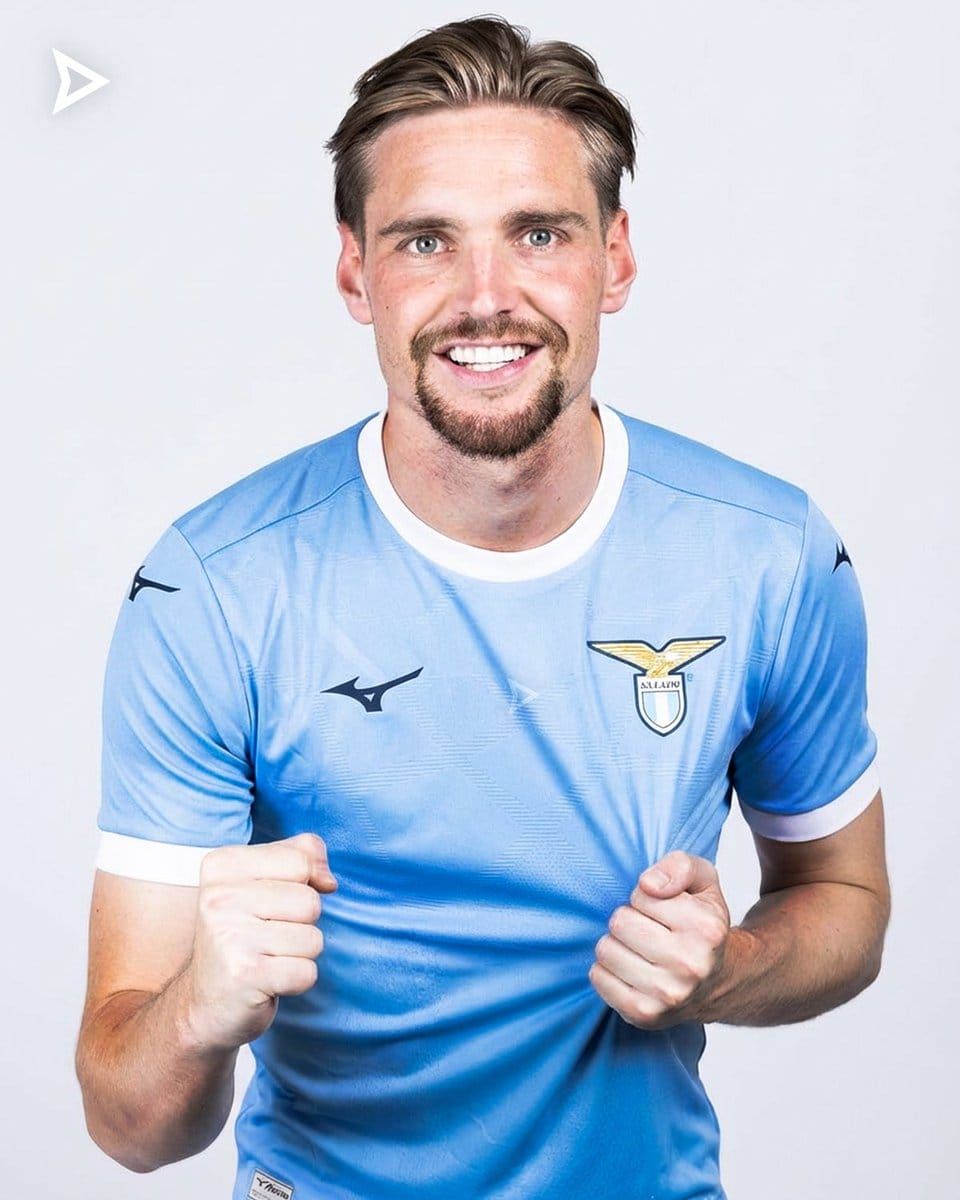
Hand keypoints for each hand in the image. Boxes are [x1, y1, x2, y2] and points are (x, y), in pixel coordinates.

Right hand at [182, 832, 338, 1051]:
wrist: (205, 1004)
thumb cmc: (243, 937)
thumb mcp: (263, 882)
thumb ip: (301, 856)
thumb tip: (329, 881)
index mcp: (223, 865)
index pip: (300, 858)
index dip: (304, 883)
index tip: (276, 903)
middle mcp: (220, 897)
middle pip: (310, 900)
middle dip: (303, 924)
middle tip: (268, 937)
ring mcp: (230, 936)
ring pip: (313, 938)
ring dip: (300, 955)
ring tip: (268, 958)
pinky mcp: (244, 974)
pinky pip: (307, 972)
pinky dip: (297, 981)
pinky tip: (269, 981)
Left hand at [589, 850, 730, 1029]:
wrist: (719, 981)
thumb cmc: (702, 925)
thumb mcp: (702, 881)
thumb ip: (679, 866)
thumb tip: (648, 884)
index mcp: (706, 928)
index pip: (641, 894)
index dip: (645, 897)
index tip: (662, 909)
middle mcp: (691, 964)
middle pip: (620, 922)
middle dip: (628, 919)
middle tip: (647, 930)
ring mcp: (668, 994)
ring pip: (605, 949)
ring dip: (616, 944)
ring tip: (639, 950)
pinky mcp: (645, 1015)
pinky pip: (598, 977)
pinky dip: (607, 969)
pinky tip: (630, 969)